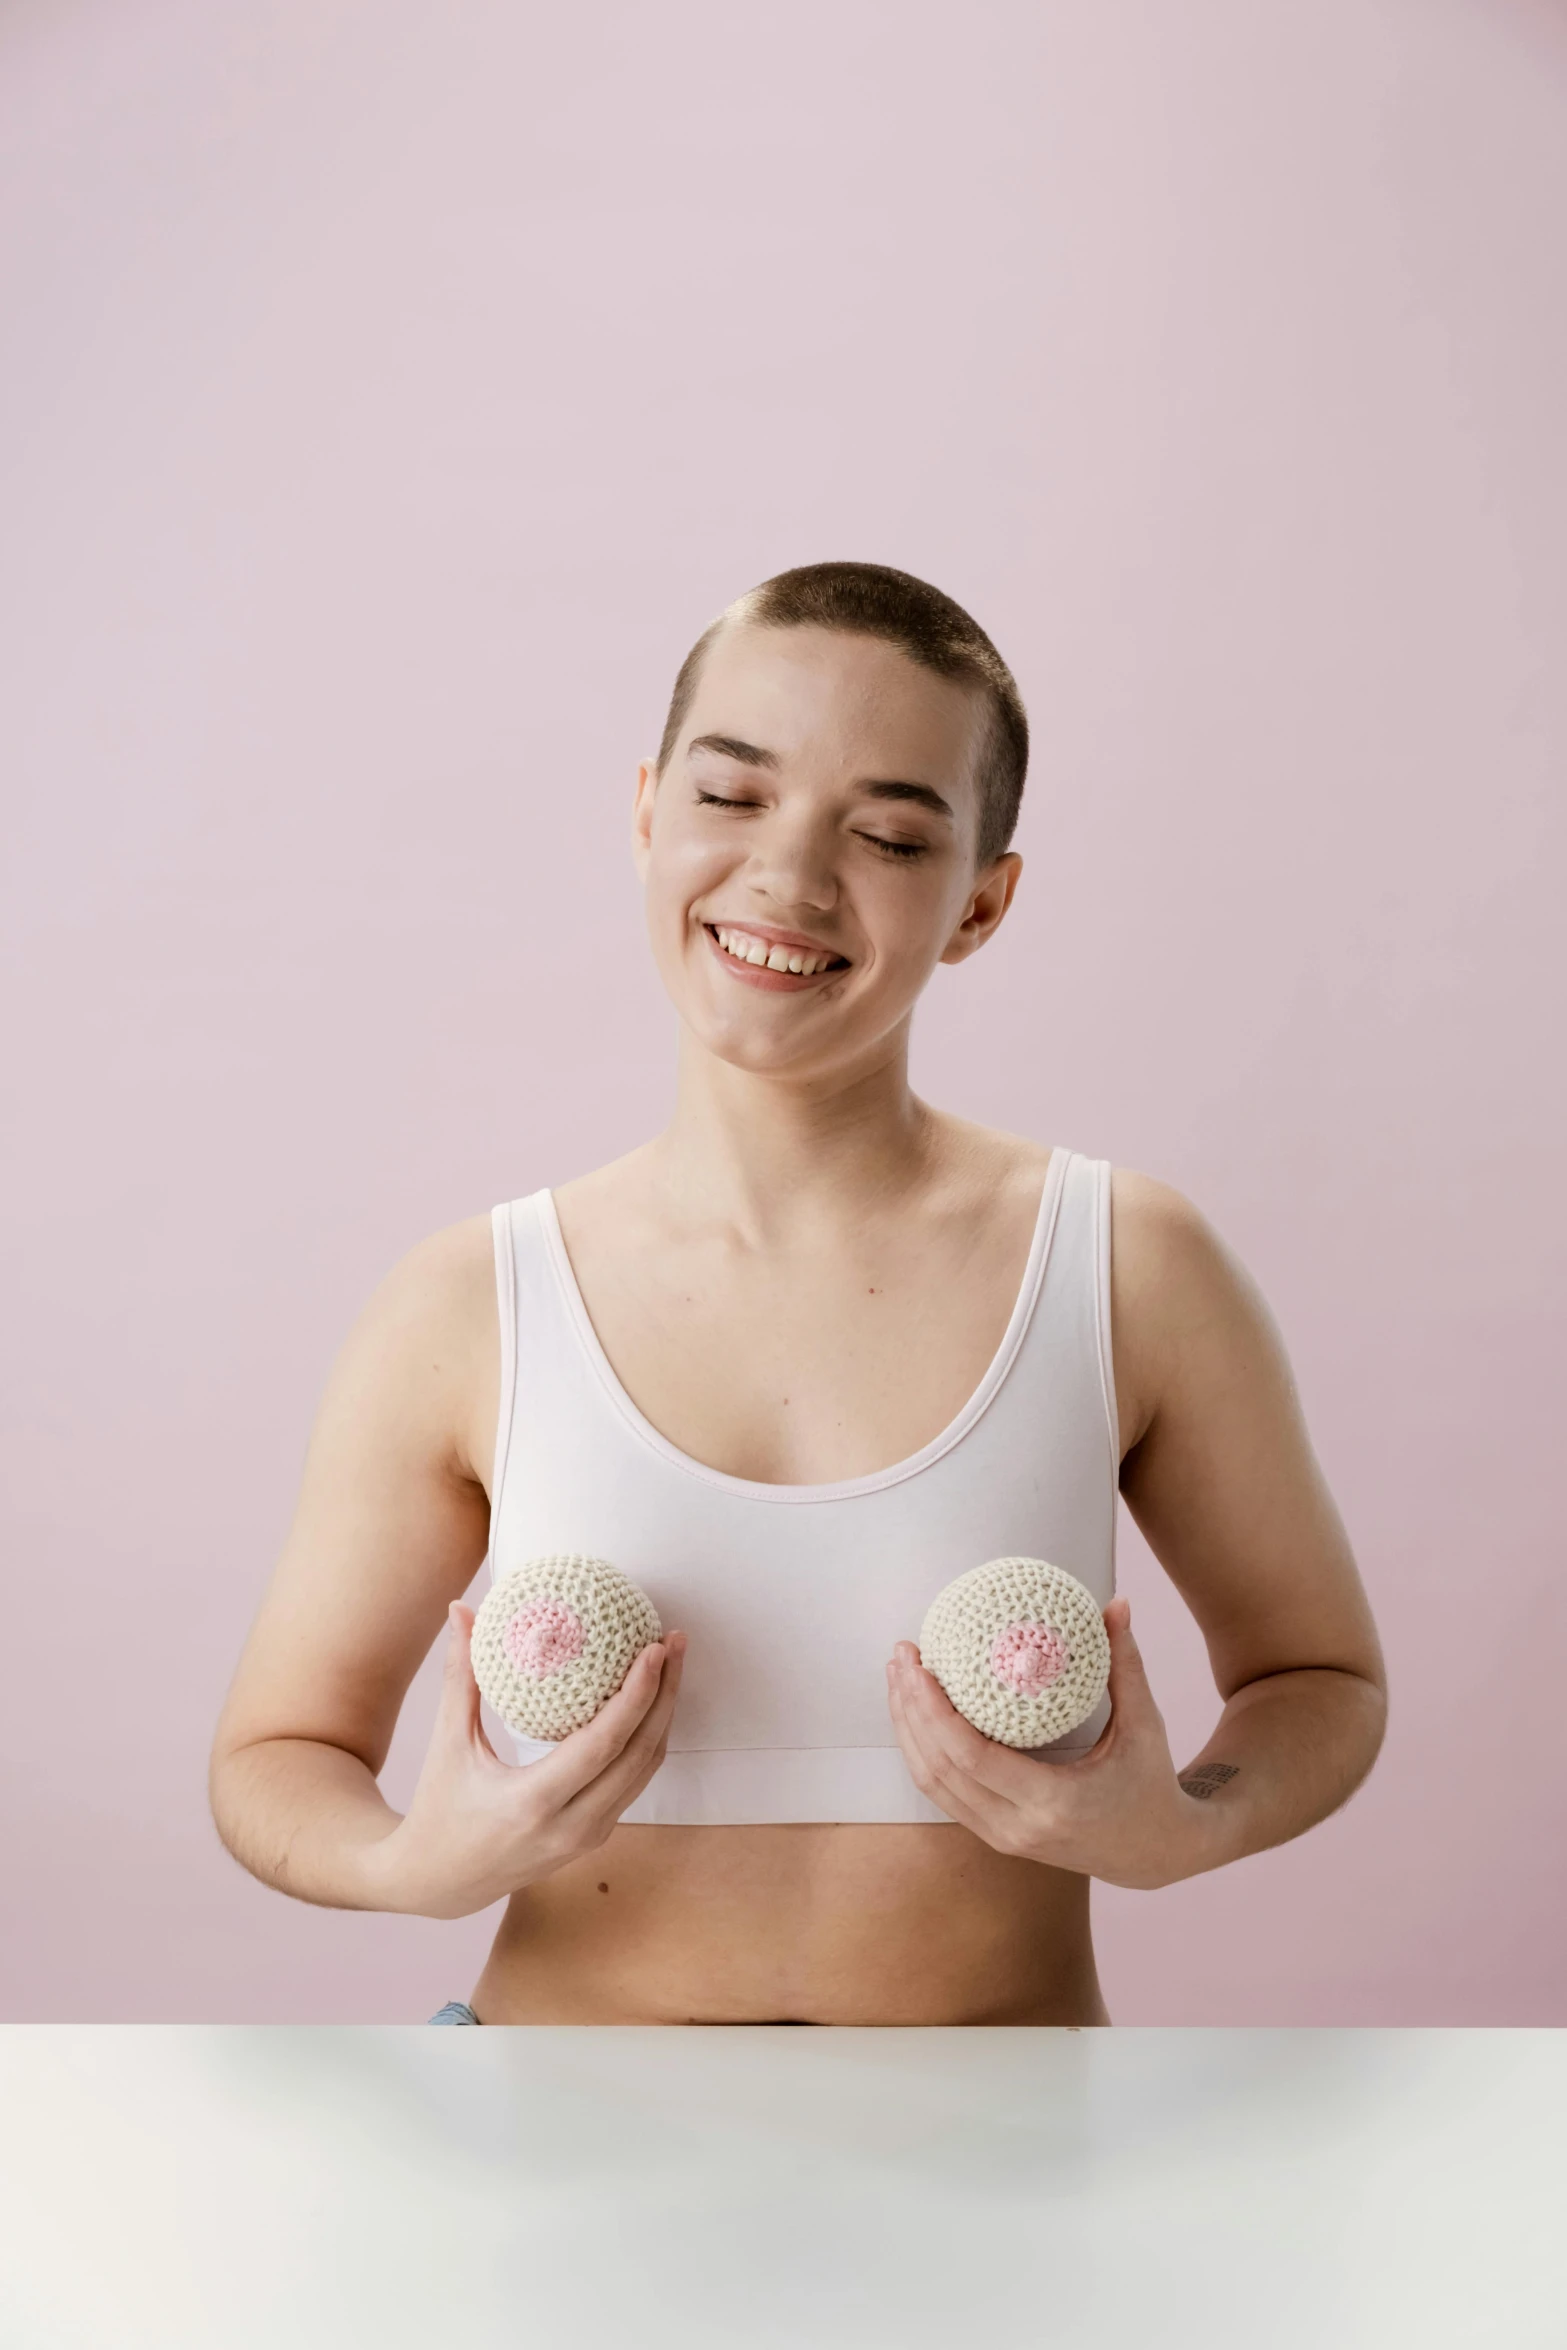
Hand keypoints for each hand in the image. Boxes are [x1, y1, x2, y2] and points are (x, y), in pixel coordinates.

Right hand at [370, 1603, 687, 1918]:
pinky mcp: (595, 1837)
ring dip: (663, 1714)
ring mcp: (589, 1836)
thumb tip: (462, 1610)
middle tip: (674, 1641)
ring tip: (671, 1663)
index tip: (654, 1648)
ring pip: (646, 1771)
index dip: (637, 1694)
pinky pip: (634, 1782)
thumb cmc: (439, 1811)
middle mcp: (572, 1825)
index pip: (604, 1744)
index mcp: (534, 1803)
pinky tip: (648, 1702)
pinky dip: (647, 1739)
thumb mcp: (448, 1745)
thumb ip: (460, 1677)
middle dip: (666, 1693)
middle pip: (641, 1754)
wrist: (441, 1884)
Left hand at [886, 1596, 1215, 1889]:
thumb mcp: (1145, 1726)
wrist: (1157, 1854)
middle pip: (939, 1769)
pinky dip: (923, 1753)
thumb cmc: (1151, 1785)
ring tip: (898, 1678)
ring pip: (933, 1786)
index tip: (919, 1664)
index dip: (934, 1711)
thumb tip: (1116, 1603)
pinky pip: (945, 1794)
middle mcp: (1017, 1828)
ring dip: (907, 1731)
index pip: (971, 1757)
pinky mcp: (996, 1838)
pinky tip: (916, 1714)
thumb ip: (1125, 1664)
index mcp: (1051, 1802)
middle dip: (909, 1710)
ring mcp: (1003, 1839)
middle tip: (902, 1657)